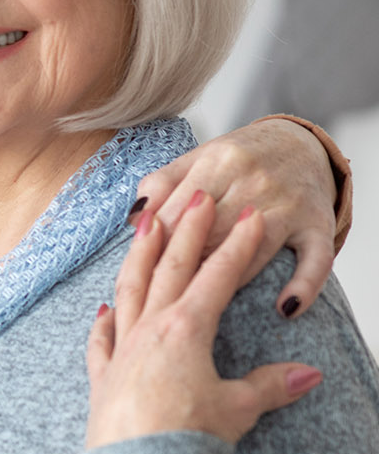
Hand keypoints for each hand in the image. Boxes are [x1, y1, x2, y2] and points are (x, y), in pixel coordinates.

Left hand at [85, 191, 321, 448]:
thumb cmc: (185, 437)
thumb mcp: (237, 409)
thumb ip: (270, 386)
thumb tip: (307, 373)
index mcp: (184, 329)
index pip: (216, 276)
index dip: (236, 246)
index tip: (250, 217)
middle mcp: (148, 329)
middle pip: (169, 268)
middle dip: (186, 230)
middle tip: (198, 196)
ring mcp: (122, 349)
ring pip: (130, 289)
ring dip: (140, 256)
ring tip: (146, 225)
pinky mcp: (103, 376)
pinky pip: (101, 338)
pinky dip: (104, 320)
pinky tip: (104, 307)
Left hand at [133, 117, 336, 317]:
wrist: (302, 145)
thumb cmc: (239, 159)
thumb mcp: (199, 158)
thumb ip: (163, 183)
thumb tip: (134, 217)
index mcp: (218, 161)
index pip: (178, 211)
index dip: (156, 243)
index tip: (141, 271)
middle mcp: (254, 180)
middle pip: (211, 233)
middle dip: (187, 265)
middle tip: (165, 297)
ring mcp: (289, 205)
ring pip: (254, 249)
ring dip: (230, 279)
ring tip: (204, 306)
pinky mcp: (320, 227)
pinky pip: (316, 261)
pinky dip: (303, 285)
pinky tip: (285, 308)